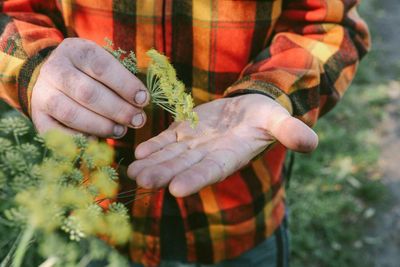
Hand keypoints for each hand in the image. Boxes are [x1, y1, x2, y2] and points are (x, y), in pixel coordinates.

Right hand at [32, 38, 148, 137]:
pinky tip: (96, 141)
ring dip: (101, 126)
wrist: (55, 78)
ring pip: (71, 114)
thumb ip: (122, 81)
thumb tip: (141, 103)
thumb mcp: (105, 65)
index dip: (125, 85)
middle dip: (118, 110)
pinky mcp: (38, 116)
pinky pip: (55, 133)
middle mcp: (54, 69)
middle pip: (87, 93)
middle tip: (138, 120)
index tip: (144, 100)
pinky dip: (78, 140)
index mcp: (75, 51)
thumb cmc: (91, 73)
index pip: (102, 67)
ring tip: (121, 130)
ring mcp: (42, 93)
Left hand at [127, 94, 317, 196]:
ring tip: (134, 173)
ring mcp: (194, 144)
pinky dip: (153, 147)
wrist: (247, 108)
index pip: (213, 170)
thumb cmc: (265, 117)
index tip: (177, 189)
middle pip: (184, 166)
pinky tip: (139, 153)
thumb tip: (312, 142)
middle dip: (165, 174)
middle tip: (144, 182)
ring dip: (153, 164)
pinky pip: (167, 141)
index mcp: (231, 155)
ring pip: (171, 156)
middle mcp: (209, 154)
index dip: (196, 178)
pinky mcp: (184, 132)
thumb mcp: (279, 120)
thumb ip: (290, 132)